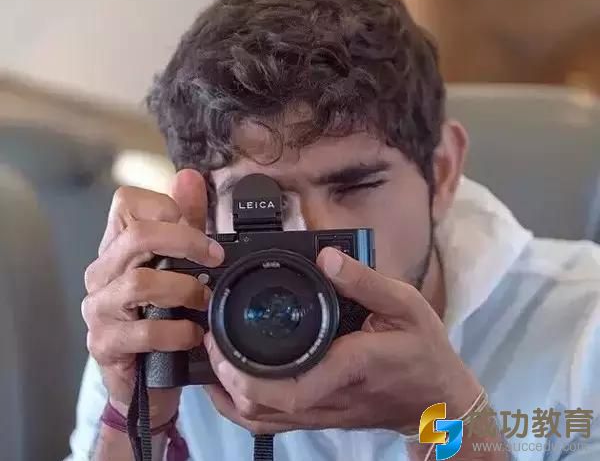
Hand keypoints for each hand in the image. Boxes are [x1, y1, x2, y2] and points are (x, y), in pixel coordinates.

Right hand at [82, 169, 223, 425]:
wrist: (146, 375)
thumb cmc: (162, 313)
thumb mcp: (178, 263)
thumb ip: (185, 221)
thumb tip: (189, 176)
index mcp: (118, 245)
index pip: (126, 201)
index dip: (165, 205)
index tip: (195, 225)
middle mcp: (102, 272)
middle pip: (137, 236)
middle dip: (185, 242)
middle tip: (214, 257)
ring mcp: (99, 308)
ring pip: (139, 283)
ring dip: (183, 290)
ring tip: (204, 301)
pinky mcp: (104, 343)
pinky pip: (143, 331)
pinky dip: (176, 331)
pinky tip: (192, 334)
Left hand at [203, 247, 480, 434]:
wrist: (438, 399)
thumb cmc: (424, 350)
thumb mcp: (405, 305)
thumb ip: (364, 280)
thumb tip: (326, 256)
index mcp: (348, 366)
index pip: (288, 387)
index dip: (243, 374)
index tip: (218, 342)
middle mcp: (327, 397)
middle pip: (261, 408)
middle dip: (223, 378)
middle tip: (208, 339)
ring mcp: (320, 413)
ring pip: (260, 421)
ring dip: (227, 395)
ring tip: (210, 358)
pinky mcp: (319, 416)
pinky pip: (271, 424)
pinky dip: (242, 409)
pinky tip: (230, 386)